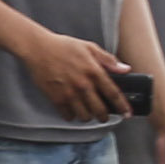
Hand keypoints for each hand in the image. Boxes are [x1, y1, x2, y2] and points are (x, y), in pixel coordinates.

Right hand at [17, 29, 133, 123]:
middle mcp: (83, 84)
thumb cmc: (62, 46)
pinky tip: (73, 111)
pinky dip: (72, 116)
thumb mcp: (89, 47)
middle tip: (104, 116)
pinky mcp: (55, 98)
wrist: (37, 48)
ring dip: (88, 117)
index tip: (127, 113)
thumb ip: (108, 60)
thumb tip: (125, 69)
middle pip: (99, 110)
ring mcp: (68, 93)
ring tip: (88, 114)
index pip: (113, 94)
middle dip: (104, 116)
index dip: (122, 106)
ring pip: (84, 116)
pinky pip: (67, 115)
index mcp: (94, 71)